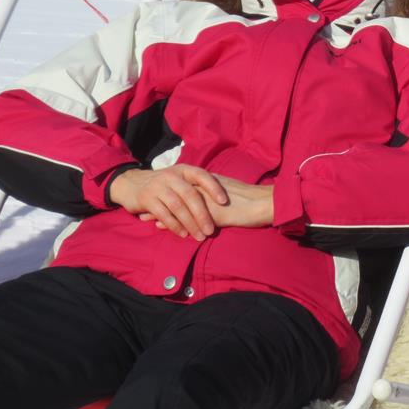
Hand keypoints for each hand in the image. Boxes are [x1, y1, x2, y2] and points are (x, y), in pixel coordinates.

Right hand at [109, 166, 226, 240]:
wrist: (130, 184)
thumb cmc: (164, 185)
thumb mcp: (179, 179)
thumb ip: (195, 186)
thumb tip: (221, 201)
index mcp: (183, 170)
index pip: (202, 176)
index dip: (214, 188)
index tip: (224, 202)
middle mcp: (171, 176)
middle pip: (190, 195)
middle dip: (202, 214)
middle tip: (211, 230)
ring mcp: (157, 187)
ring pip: (178, 207)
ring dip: (190, 223)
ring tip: (199, 236)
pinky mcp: (146, 199)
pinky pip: (164, 214)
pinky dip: (175, 226)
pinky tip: (183, 234)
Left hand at [141, 174, 274, 231]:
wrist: (265, 204)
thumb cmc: (254, 200)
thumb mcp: (233, 192)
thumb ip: (219, 195)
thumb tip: (213, 200)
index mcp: (211, 183)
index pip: (184, 186)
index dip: (170, 192)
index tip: (157, 196)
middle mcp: (206, 189)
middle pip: (176, 194)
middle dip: (160, 200)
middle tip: (143, 205)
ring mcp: (208, 201)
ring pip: (178, 205)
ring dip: (160, 212)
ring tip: (144, 218)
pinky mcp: (212, 214)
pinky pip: (188, 218)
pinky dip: (172, 222)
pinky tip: (160, 226)